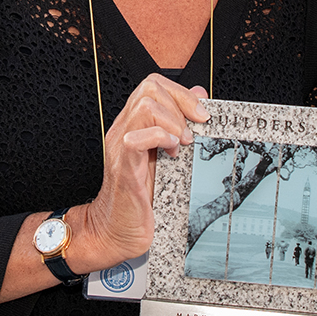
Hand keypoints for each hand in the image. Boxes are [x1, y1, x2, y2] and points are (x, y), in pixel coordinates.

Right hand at [63, 74, 212, 272]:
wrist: (116, 230)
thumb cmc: (139, 198)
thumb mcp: (166, 156)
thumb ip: (179, 125)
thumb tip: (199, 96)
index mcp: (135, 126)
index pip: (154, 85)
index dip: (181, 93)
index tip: (200, 114)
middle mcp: (125, 130)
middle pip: (150, 87)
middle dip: (180, 104)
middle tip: (191, 131)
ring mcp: (121, 146)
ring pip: (145, 106)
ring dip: (173, 123)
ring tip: (180, 145)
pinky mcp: (124, 168)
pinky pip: (136, 139)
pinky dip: (160, 140)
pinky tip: (170, 153)